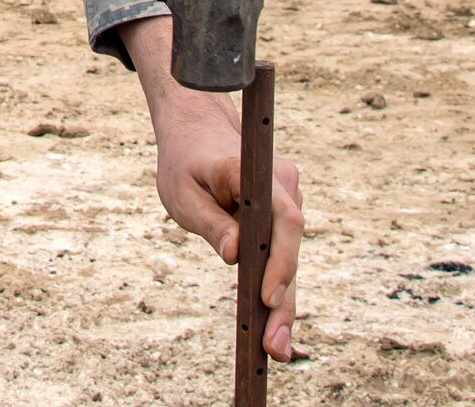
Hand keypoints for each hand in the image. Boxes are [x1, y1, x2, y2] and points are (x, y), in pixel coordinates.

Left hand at [118, 15, 303, 361]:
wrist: (197, 128)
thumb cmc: (184, 161)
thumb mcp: (182, 193)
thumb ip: (210, 221)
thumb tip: (234, 254)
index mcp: (252, 171)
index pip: (281, 219)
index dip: (281, 260)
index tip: (268, 297)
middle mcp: (282, 183)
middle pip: (291, 246)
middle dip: (285, 299)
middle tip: (274, 346)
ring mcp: (288, 196)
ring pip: (290, 254)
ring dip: (285, 301)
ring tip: (275, 347)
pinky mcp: (284, 213)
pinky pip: (283, 251)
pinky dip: (279, 286)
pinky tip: (273, 324)